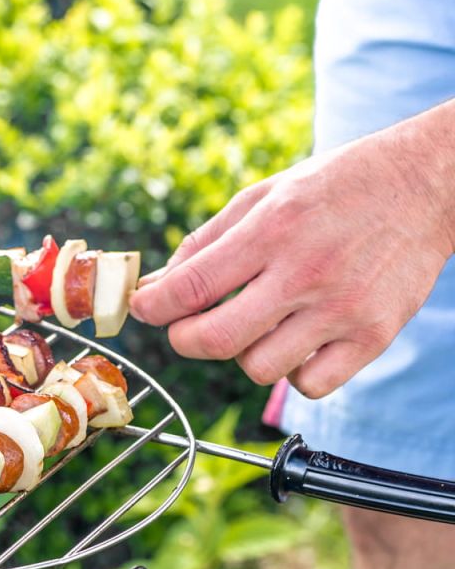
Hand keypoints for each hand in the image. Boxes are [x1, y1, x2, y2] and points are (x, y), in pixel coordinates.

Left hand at [129, 101, 454, 397]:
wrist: (427, 184)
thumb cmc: (334, 187)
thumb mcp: (262, 195)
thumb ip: (205, 242)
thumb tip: (157, 285)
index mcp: (271, 230)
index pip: (190, 287)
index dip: (152, 307)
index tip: (143, 308)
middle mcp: (306, 272)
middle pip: (215, 340)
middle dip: (183, 339)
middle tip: (185, 327)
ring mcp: (343, 309)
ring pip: (259, 369)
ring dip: (242, 354)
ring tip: (253, 326)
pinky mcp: (375, 335)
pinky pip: (311, 384)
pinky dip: (293, 371)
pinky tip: (294, 342)